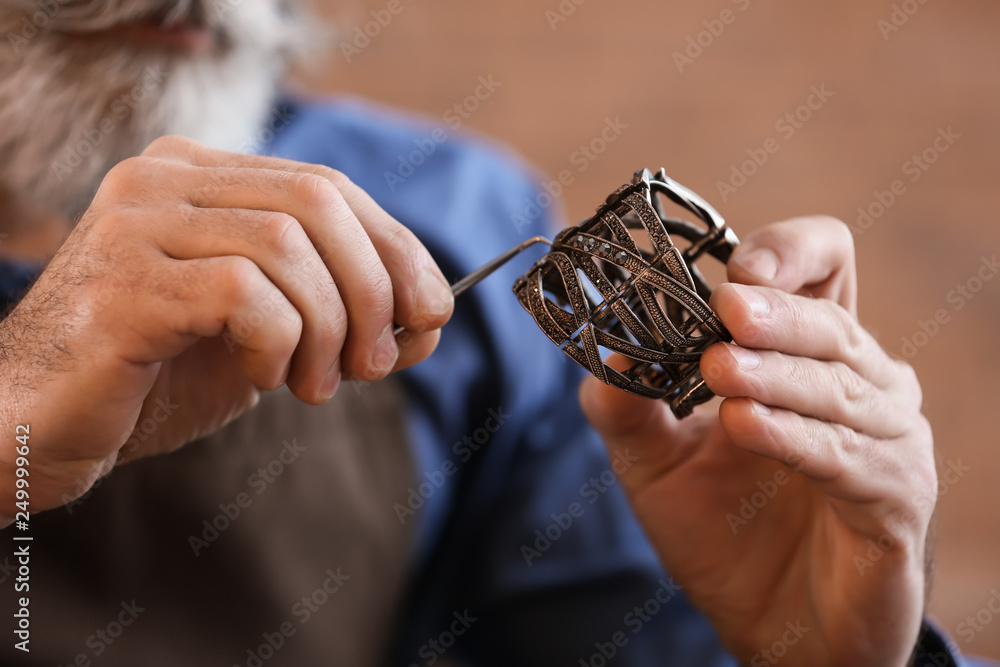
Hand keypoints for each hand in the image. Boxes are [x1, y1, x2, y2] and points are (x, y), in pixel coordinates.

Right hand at [0, 135, 453, 522]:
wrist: (45, 425)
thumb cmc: (157, 378)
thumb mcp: (272, 340)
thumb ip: (344, 319)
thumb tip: (430, 320)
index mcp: (202, 177)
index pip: (329, 187)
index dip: (395, 248)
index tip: (430, 311)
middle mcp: (166, 179)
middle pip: (318, 202)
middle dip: (374, 287)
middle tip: (376, 362)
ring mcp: (138, 223)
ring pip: (288, 245)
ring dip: (329, 328)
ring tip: (316, 385)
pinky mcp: (125, 281)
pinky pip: (245, 293)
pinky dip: (279, 342)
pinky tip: (262, 376)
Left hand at [580, 217, 933, 665]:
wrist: (768, 626)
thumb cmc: (723, 533)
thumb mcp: (654, 463)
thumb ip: (626, 409)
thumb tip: (602, 354)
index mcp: (803, 354)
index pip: (824, 265)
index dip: (789, 253)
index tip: (734, 274)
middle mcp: (858, 383)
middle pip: (833, 320)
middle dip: (777, 315)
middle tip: (725, 314)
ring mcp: (887, 438)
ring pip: (842, 384)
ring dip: (778, 375)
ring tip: (721, 372)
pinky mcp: (894, 498)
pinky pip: (848, 456)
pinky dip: (794, 437)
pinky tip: (745, 425)